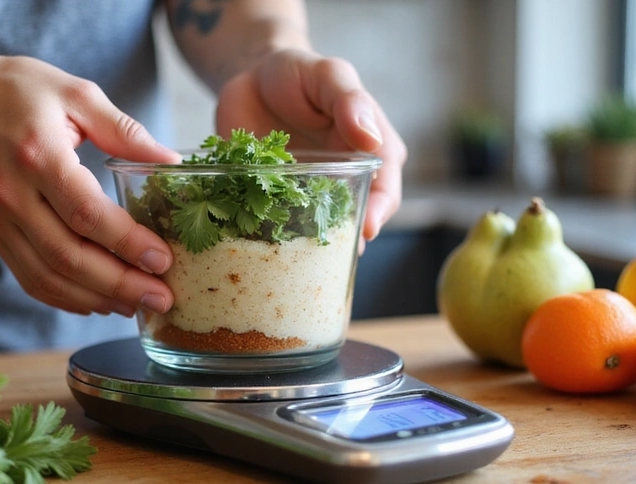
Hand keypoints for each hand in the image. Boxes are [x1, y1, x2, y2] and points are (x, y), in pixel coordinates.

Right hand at [0, 51, 179, 315]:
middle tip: (162, 298)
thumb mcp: (76, 94)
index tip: (163, 260)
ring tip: (137, 305)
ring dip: (96, 298)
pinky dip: (65, 297)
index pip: (87, 214)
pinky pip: (29, 277)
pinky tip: (98, 300)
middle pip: (68, 256)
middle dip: (121, 284)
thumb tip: (171, 161)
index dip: (128, 243)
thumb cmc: (17, 90)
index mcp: (37, 155)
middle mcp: (11, 194)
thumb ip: (125, 131)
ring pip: (48, 276)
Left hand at [215, 49, 405, 246]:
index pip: (384, 193)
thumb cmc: (300, 72)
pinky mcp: (273, 199)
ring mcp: (307, 194)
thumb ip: (351, 102)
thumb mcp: (329, 75)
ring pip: (314, 231)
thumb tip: (371, 140)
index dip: (377, 214)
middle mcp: (342, 181)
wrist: (251, 75)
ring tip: (293, 258)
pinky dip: (269, 236)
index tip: (364, 231)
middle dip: (341, 241)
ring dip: (306, 246)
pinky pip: (275, 224)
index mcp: (369, 153)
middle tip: (325, 258)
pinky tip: (257, 244)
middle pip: (352, 221)